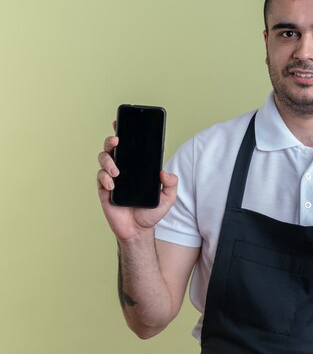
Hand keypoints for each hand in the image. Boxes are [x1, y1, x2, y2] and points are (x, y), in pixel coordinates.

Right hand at [97, 121, 177, 241]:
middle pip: (112, 148)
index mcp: (137, 167)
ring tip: (117, 172)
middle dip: (111, 140)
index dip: (124, 133)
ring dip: (108, 161)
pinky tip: (113, 184)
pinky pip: (100, 178)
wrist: (138, 230)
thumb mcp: (168, 198)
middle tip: (117, 140)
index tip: (121, 122)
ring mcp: (112, 178)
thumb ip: (171, 184)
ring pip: (104, 159)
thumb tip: (165, 172)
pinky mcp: (104, 190)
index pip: (130, 147)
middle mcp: (123, 169)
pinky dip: (105, 178)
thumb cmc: (151, 212)